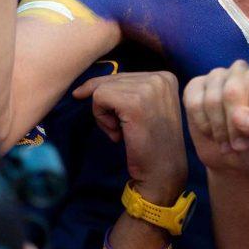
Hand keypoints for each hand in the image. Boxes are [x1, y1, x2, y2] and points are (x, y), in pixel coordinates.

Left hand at [73, 71, 186, 204]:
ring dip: (104, 115)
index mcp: (165, 77)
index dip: (114, 100)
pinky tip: (118, 134)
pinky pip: (99, 98)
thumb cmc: (151, 144)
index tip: (126, 121)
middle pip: (111, 80)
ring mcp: (149, 88)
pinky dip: (101, 119)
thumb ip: (124, 92)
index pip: (122, 76)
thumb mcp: (144, 108)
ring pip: (102, 89)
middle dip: (108, 107)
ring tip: (123, 132)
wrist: (163, 172)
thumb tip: (83, 88)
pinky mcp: (134, 102)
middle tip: (123, 130)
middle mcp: (160, 77)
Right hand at [184, 0, 248, 173]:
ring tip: (228, 141)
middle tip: (239, 144)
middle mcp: (241, 74)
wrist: (231, 162)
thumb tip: (241, 116)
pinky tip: (210, 130)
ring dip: (218, 126)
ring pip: (211, 97)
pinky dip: (201, 122)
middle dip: (233, 121)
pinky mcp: (195, 87)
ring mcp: (216, 78)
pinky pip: (192, 100)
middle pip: (232, 88)